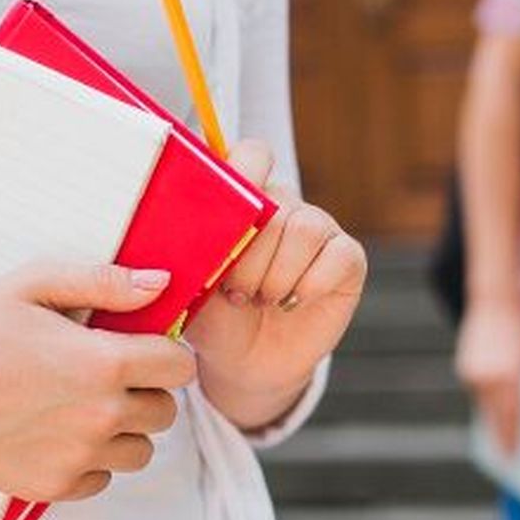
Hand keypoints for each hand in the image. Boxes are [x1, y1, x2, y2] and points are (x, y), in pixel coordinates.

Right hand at [0, 263, 196, 501]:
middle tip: (106, 376)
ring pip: (141, 451)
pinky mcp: (55, 486)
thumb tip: (161, 284)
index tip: (142, 349)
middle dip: (146, 391)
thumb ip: (106, 282)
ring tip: (83, 405)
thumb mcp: (37, 283)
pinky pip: (103, 479)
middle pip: (165, 412)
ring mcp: (78, 457)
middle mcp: (99, 416)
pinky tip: (58, 432)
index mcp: (104, 363)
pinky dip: (91, 461)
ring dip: (124, 430)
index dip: (165, 354)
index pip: (179, 367)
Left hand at [184, 140, 367, 430]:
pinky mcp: (346, 258)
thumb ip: (185, 249)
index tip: (222, 213)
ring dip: (277, 273)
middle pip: (275, 203)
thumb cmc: (214, 318)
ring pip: (305, 227)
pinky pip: (337, 255)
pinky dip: (311, 283)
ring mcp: (318, 229)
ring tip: (260, 299)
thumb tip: (173, 224)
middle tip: (235, 292)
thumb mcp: (189, 284)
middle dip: (250, 256)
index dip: (242, 173)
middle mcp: (284, 206)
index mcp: (244, 199)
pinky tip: (291, 303)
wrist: (245, 363)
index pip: (253, 156)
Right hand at [455, 294, 519, 455]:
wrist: (496, 300)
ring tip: (499, 437)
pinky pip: (478, 392)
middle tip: (507, 455)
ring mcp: (474, 373)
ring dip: (492, 419)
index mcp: (511, 378)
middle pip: (495, 416)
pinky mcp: (465, 368)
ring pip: (484, 405)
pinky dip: (486, 401)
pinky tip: (492, 411)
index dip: (513, 439)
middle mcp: (490, 378)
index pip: (512, 418)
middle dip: (501, 436)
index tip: (515, 456)